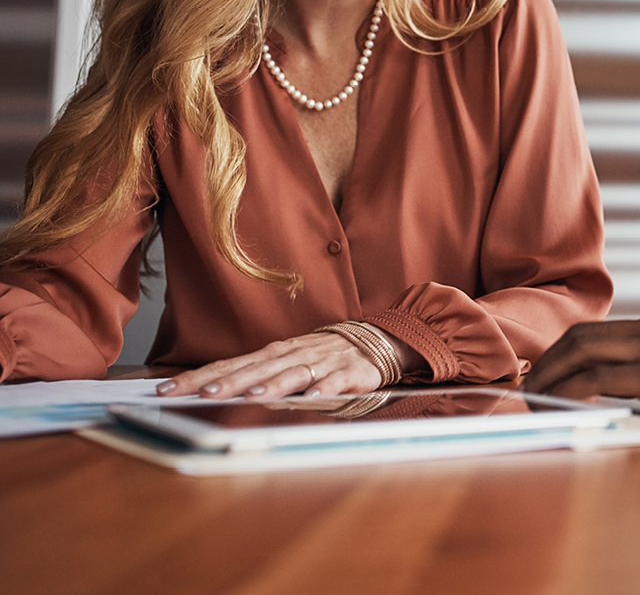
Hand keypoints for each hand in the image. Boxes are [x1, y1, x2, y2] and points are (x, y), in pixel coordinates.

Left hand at [155, 331, 385, 399]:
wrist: (376, 339)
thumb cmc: (322, 354)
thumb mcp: (285, 362)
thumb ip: (255, 377)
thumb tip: (211, 393)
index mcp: (273, 354)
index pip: (228, 365)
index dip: (198, 377)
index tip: (166, 389)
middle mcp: (292, 354)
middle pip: (254, 369)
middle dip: (227, 382)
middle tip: (199, 394)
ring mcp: (321, 361)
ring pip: (292, 373)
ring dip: (271, 385)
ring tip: (250, 396)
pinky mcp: (349, 371)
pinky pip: (335, 381)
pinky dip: (324, 388)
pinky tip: (313, 398)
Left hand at [523, 306, 639, 439]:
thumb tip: (617, 390)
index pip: (600, 329)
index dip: (564, 350)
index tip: (543, 370)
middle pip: (584, 335)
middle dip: (547, 360)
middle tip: (524, 385)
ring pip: (585, 352)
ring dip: (551, 375)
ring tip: (532, 398)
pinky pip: (601, 379)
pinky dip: (572, 391)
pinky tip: (558, 405)